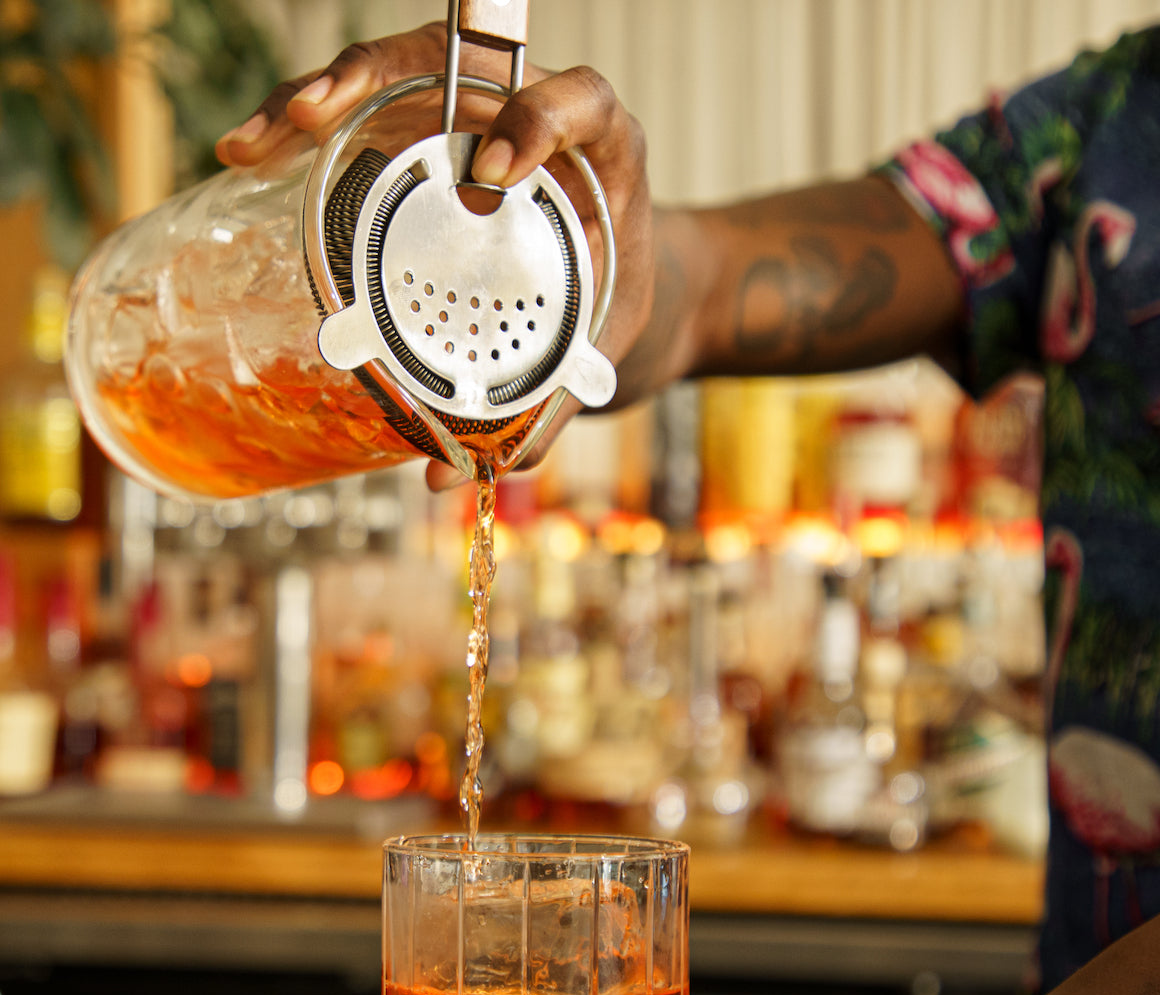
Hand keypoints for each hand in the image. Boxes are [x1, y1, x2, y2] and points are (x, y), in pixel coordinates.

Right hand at [216, 23, 652, 489]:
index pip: (576, 101)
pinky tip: (252, 158)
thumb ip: (543, 408)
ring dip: (310, 100)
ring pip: (389, 81)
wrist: (620, 281)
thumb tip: (449, 477)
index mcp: (603, 151)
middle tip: (312, 117)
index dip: (538, 117)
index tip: (495, 172)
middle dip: (374, 79)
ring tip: (253, 143)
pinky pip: (365, 122)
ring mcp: (471, 120)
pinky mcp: (428, 139)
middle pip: (452, 65)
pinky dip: (303, 133)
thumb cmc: (613, 304)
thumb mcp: (596, 348)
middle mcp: (530, 118)